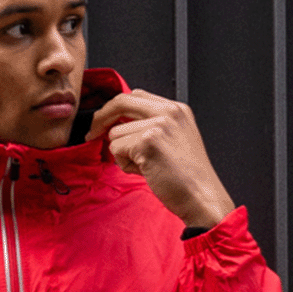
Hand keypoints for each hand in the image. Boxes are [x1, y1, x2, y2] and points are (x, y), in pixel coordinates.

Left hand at [85, 89, 234, 228]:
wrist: (201, 196)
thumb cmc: (187, 177)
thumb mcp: (175, 140)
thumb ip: (152, 127)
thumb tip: (119, 125)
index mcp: (177, 109)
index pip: (136, 95)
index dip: (115, 108)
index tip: (104, 122)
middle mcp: (169, 111)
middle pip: (121, 102)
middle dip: (101, 118)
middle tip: (91, 134)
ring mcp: (158, 124)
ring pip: (115, 133)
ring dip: (122, 154)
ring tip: (144, 167)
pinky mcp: (147, 141)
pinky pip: (116, 149)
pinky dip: (124, 165)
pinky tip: (144, 172)